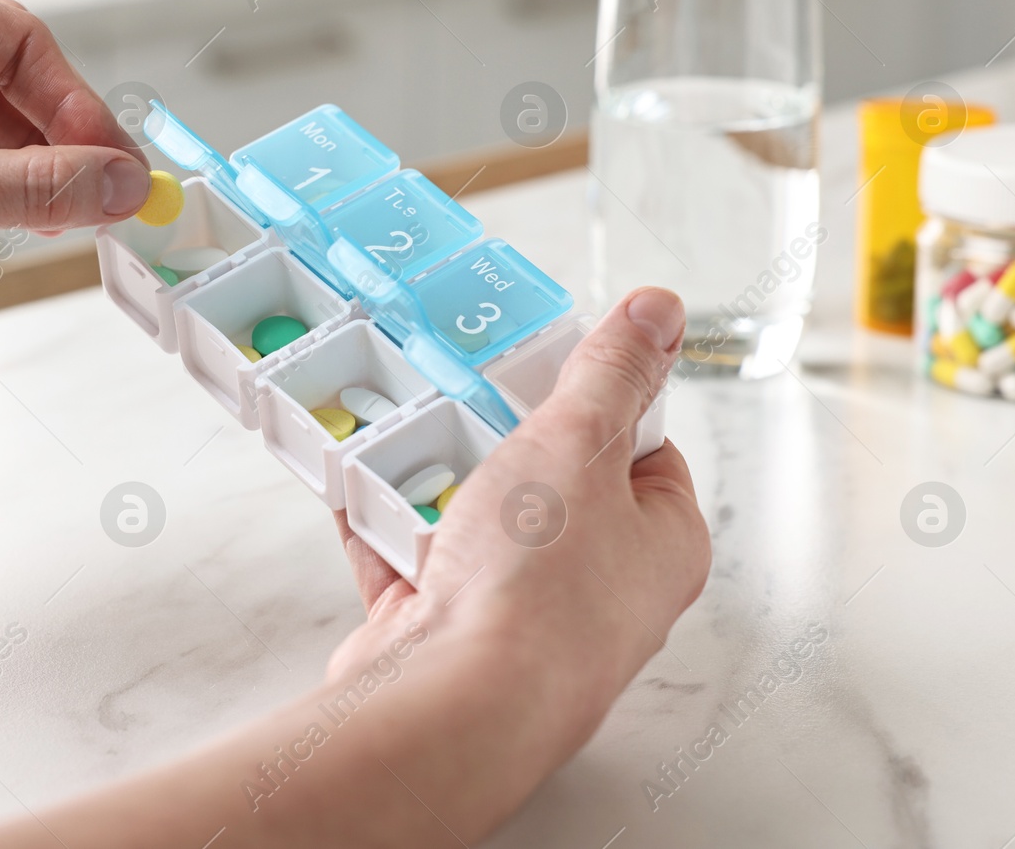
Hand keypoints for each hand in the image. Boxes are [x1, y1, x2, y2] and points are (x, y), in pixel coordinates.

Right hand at [0, 288, 709, 848]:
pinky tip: (355, 477)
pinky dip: (384, 518)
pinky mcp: (447, 631)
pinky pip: (413, 556)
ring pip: (473, 517)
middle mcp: (599, 586)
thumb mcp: (578, 442)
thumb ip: (611, 371)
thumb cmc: (536, 589)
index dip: (595, 396)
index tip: (544, 362)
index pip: (642, 446)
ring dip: (431, 471)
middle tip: (459, 383)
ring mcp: (518, 614)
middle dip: (494, 432)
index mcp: (658, 543)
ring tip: (397, 419)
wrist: (449, 702)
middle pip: (549, 477)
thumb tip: (660, 311)